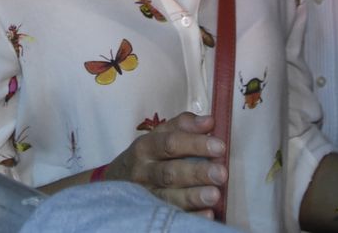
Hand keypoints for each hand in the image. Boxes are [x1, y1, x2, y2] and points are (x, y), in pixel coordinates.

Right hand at [100, 111, 226, 214]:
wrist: (115, 181)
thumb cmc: (147, 156)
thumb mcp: (158, 135)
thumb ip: (183, 125)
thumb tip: (210, 122)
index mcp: (145, 148)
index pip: (170, 144)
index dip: (195, 144)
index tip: (220, 146)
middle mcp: (143, 172)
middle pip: (170, 173)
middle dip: (197, 173)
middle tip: (222, 173)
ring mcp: (145, 196)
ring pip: (169, 198)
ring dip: (193, 197)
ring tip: (215, 195)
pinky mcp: (150, 213)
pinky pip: (171, 215)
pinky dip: (190, 215)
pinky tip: (207, 214)